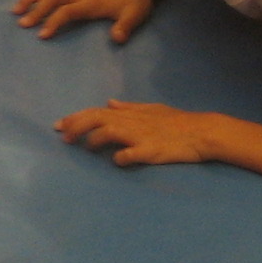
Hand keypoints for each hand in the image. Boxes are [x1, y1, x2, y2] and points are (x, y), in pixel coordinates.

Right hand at [15, 0, 155, 41]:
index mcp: (92, 2)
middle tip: (22, 23)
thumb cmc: (135, 2)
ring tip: (16, 9)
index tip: (42, 35)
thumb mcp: (135, 16)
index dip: (54, 21)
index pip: (68, 10)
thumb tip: (116, 39)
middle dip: (36, 9)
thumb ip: (125, 27)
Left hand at [55, 100, 221, 166]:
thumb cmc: (177, 122)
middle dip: (76, 127)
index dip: (75, 118)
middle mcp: (132, 122)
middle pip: (97, 119)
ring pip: (110, 132)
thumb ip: (128, 107)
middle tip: (65, 138)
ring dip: (94, 140)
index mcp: (130, 113)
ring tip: (87, 148)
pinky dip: (122, 157)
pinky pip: (132, 154)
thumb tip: (109, 102)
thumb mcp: (152, 110)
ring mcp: (141, 136)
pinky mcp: (152, 151)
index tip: (59, 126)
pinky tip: (118, 160)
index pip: (96, 112)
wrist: (202, 131)